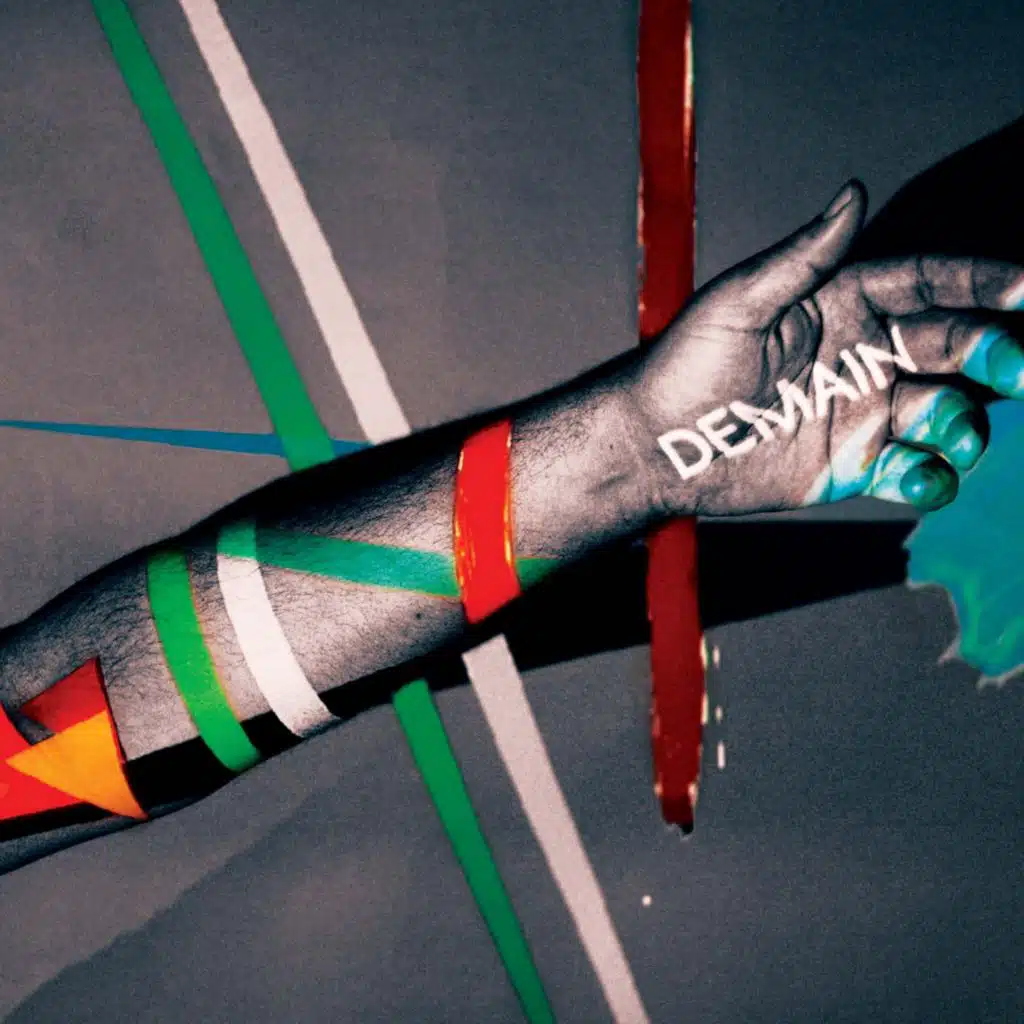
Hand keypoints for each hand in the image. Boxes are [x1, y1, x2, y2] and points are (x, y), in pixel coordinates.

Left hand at [632, 180, 1023, 516]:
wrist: (657, 446)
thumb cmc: (685, 366)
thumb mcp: (738, 304)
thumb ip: (802, 257)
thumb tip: (854, 193)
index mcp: (843, 303)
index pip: (926, 283)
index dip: (980, 282)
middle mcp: (863, 353)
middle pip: (953, 345)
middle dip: (994, 354)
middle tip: (1017, 370)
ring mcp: (862, 410)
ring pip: (944, 411)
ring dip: (964, 422)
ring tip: (953, 435)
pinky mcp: (852, 464)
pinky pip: (912, 469)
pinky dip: (931, 476)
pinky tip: (922, 477)